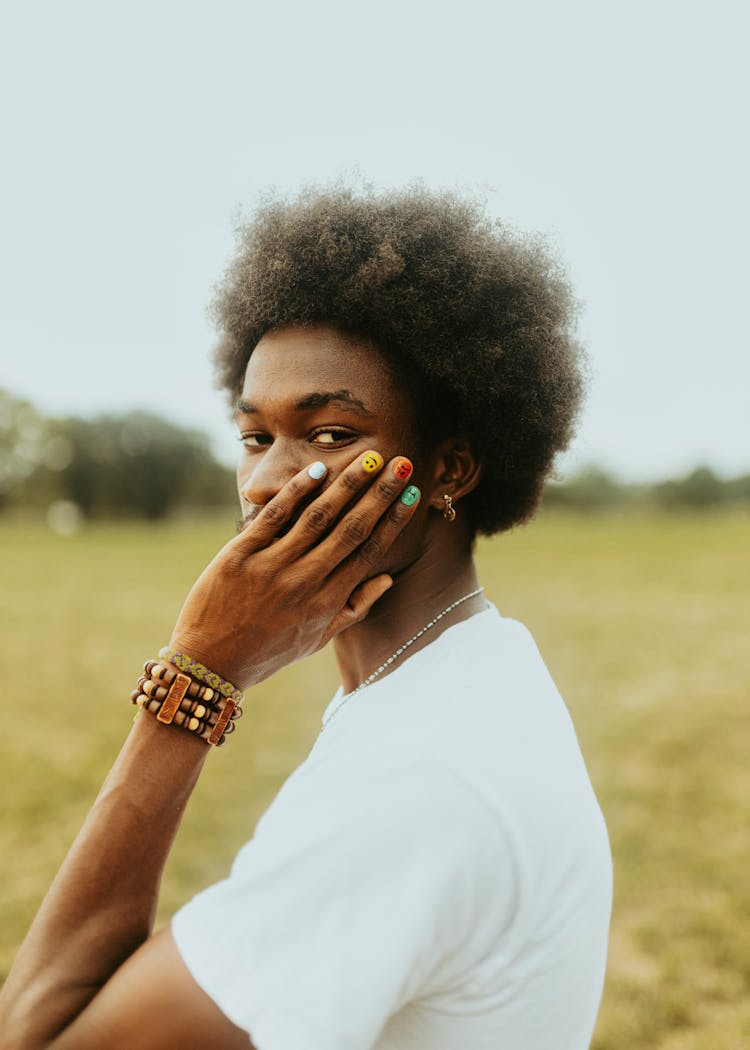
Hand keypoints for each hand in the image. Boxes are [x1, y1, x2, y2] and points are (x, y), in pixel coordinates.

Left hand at [168, 450, 419, 689]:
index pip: (369, 552)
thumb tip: (386, 578)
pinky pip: (274, 517)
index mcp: (327, 602)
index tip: (412, 495)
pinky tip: (318, 471)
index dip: (393, 521)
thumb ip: (353, 608)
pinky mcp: (240, 555)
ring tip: (369, 458)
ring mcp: (272, 567)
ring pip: (318, 517)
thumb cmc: (267, 651)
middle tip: (400, 464)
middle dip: (379, 494)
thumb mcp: (316, 640)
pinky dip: (297, 492)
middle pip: (351, 529)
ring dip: (347, 484)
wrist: (209, 663)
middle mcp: (305, 582)